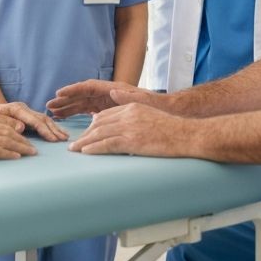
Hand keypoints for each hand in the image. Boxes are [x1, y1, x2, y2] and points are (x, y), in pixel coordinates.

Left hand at [0, 102, 67, 141]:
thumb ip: (7, 122)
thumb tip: (22, 127)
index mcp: (17, 109)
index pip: (34, 120)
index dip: (44, 130)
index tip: (53, 139)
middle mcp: (24, 109)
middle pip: (43, 118)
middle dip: (54, 129)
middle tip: (63, 139)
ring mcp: (26, 111)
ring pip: (44, 119)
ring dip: (55, 128)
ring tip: (64, 137)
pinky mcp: (27, 116)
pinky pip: (42, 121)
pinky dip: (51, 127)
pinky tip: (58, 133)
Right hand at [0, 109, 36, 160]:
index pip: (4, 123)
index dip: (17, 129)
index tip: (26, 135)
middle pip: (10, 132)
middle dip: (23, 140)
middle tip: (33, 147)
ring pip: (7, 141)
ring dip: (21, 148)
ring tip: (31, 153)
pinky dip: (9, 154)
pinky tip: (16, 157)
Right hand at [47, 80, 156, 117]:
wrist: (161, 110)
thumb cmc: (152, 104)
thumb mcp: (142, 100)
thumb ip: (128, 97)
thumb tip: (113, 91)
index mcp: (112, 88)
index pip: (88, 87)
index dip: (73, 90)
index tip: (59, 93)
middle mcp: (105, 94)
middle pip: (81, 95)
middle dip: (65, 100)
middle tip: (49, 106)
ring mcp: (104, 102)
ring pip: (81, 103)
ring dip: (67, 108)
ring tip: (52, 113)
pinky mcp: (104, 110)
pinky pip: (85, 111)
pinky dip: (74, 114)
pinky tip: (64, 118)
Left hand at [68, 102, 194, 157]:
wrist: (186, 134)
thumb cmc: (172, 128)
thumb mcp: (150, 114)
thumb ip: (134, 114)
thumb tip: (120, 118)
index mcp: (132, 107)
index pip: (105, 115)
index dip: (92, 125)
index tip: (85, 134)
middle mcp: (128, 114)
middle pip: (98, 124)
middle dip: (85, 134)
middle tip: (75, 144)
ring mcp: (129, 127)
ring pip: (99, 134)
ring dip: (84, 143)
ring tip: (75, 150)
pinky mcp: (132, 141)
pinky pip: (107, 145)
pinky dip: (94, 148)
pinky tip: (86, 152)